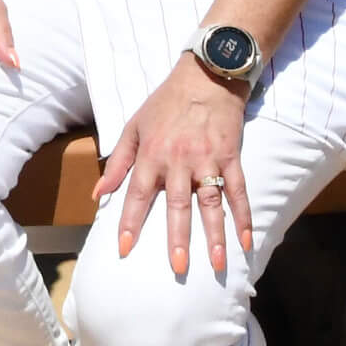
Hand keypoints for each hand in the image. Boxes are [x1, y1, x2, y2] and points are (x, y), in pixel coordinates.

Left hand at [94, 54, 255, 274]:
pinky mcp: (231, 157)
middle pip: (177, 204)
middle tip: (177, 267)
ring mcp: (208, 160)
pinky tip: (247, 240)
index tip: (124, 249)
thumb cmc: (164, 104)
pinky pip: (239, 191)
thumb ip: (117, 162)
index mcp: (152, 153)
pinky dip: (244, 216)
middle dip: (176, 237)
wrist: (204, 77)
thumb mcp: (133, 127)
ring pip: (211, 202)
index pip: (138, 193)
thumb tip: (98, 194)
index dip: (129, 222)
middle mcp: (179, 160)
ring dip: (215, 234)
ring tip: (217, 263)